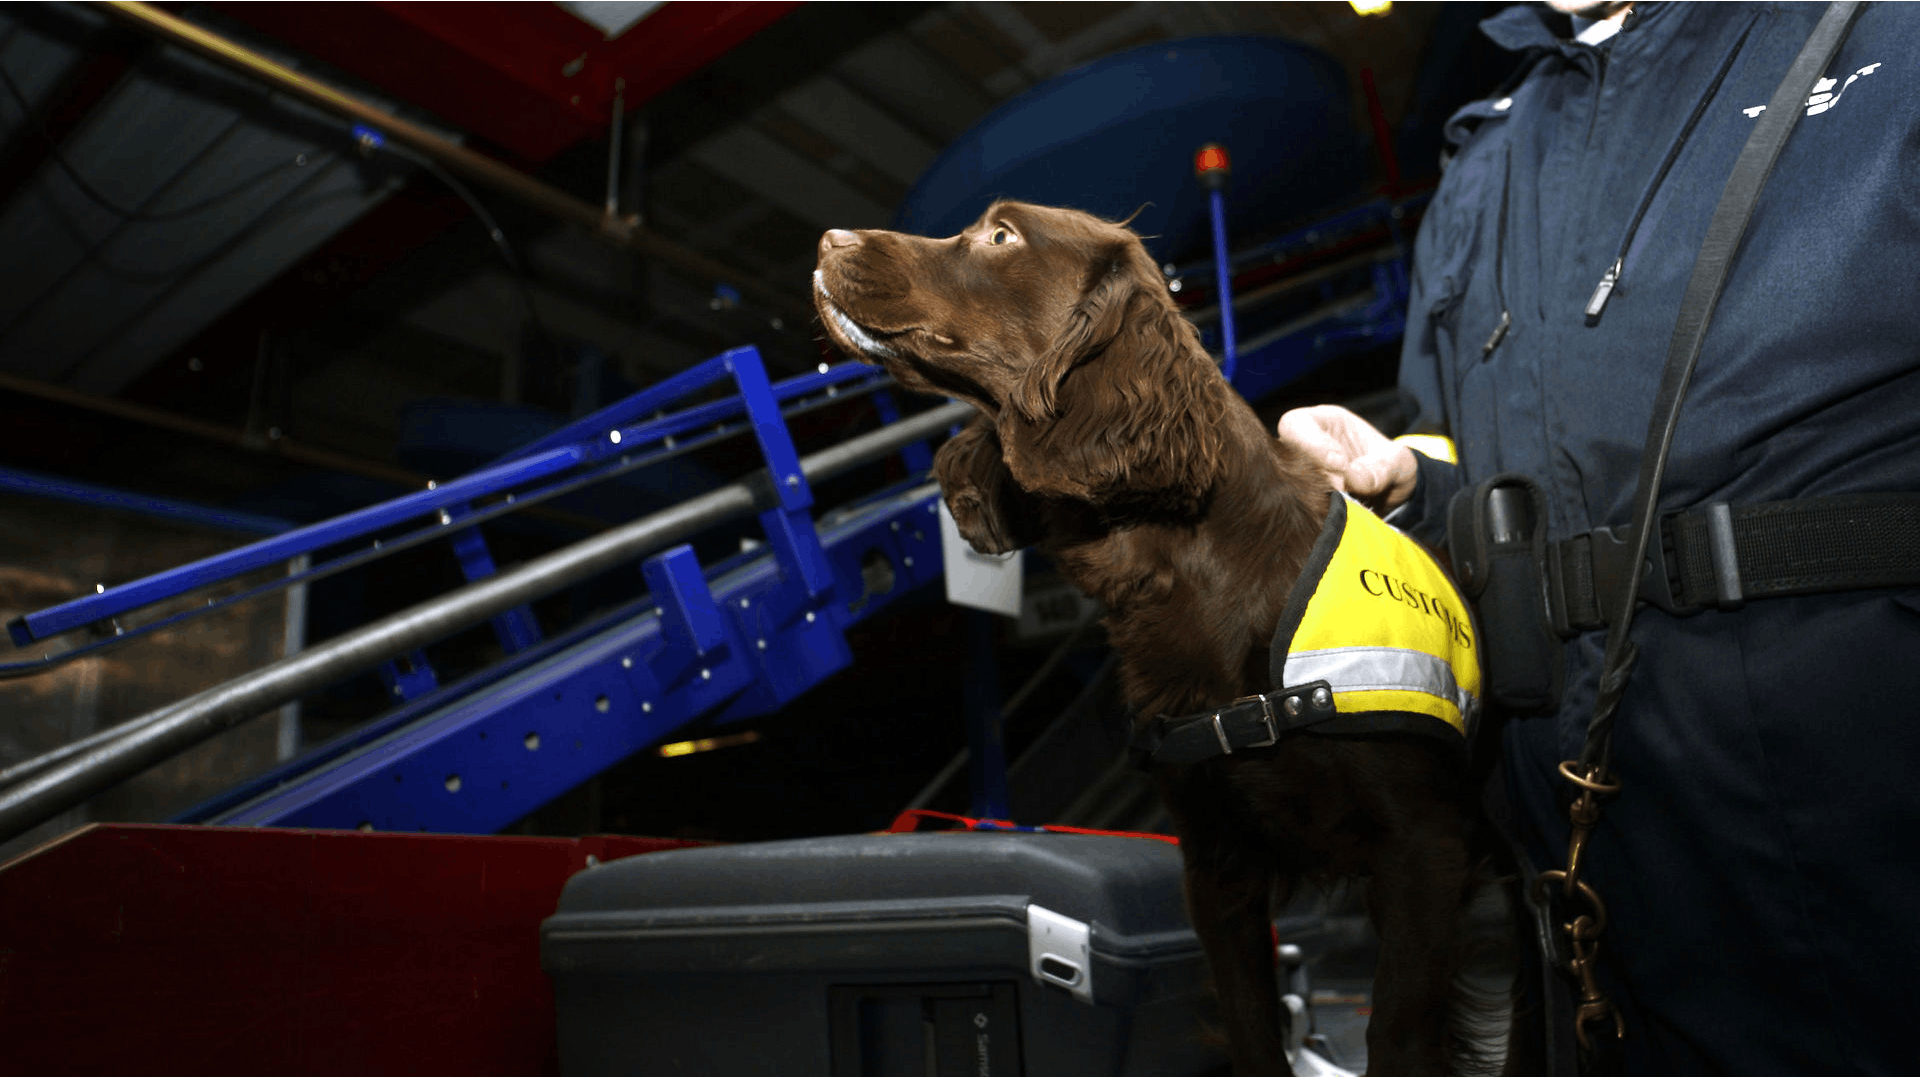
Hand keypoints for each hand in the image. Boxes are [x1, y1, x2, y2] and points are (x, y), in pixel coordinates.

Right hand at [1275, 405, 1419, 512]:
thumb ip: (1380, 467)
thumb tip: (1354, 479)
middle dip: (1312, 477)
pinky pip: (1298, 512)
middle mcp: (1302, 449)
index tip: (1340, 465)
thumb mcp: (1397, 461)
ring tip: (1345, 507)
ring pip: (1287, 488)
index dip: (1312, 444)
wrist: (1396, 496)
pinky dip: (1317, 518)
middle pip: (1283, 459)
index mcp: (1322, 423)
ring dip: (1314, 501)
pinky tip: (1338, 521)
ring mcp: (1299, 479)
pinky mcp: (1304, 506)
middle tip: (1342, 492)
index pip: (1295, 425)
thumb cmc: (1394, 466)